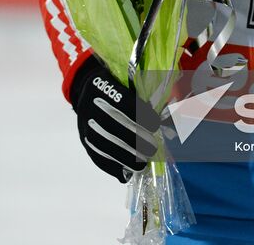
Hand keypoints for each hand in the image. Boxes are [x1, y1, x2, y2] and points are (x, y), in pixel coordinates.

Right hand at [70, 57, 160, 182]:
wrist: (85, 90)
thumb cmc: (114, 84)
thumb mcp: (127, 80)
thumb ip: (143, 92)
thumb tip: (168, 107)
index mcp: (105, 87)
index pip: (125, 103)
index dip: (142, 115)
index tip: (156, 124)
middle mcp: (93, 107)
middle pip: (116, 127)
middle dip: (136, 140)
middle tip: (153, 148)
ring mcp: (86, 126)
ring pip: (106, 145)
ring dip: (126, 157)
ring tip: (142, 164)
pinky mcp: (85, 140)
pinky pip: (97, 156)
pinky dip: (112, 167)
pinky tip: (125, 173)